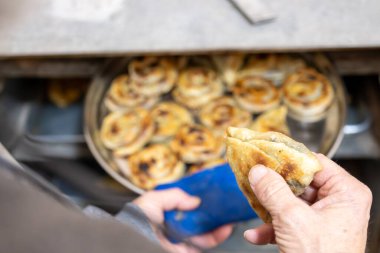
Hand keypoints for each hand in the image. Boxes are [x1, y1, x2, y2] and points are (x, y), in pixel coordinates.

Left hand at [134, 188, 232, 252]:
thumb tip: (196, 200)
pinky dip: (218, 236)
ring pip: (205, 231)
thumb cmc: (136, 221)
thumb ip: (174, 196)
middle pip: (197, 217)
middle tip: (224, 202)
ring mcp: (181, 240)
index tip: (210, 190)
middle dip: (211, 210)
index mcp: (163, 213)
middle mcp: (173, 226)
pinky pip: (205, 244)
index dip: (197, 198)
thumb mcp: (152, 200)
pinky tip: (226, 227)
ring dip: (219, 223)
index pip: (183, 204)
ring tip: (230, 214)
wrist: (134, 243)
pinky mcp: (187, 251)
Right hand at [244, 153, 371, 252]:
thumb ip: (273, 191)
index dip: (288, 159)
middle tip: (255, 179)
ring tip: (253, 205)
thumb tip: (258, 171)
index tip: (266, 155)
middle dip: (274, 187)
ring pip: (291, 202)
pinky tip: (256, 234)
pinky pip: (290, 221)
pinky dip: (272, 227)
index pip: (314, 163)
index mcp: (346, 193)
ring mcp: (326, 219)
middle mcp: (339, 203)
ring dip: (269, 208)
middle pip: (300, 183)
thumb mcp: (292, 219)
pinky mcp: (314, 234)